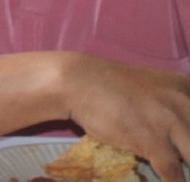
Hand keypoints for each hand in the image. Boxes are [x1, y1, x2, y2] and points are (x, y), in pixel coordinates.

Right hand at [61, 53, 189, 181]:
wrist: (76, 82)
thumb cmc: (110, 86)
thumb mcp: (153, 88)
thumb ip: (174, 108)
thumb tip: (182, 136)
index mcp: (186, 86)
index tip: (185, 146)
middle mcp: (184, 102)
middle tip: (182, 158)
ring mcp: (170, 122)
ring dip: (188, 170)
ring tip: (181, 174)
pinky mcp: (153, 141)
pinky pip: (174, 173)